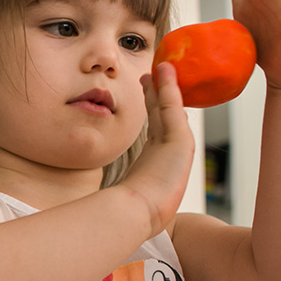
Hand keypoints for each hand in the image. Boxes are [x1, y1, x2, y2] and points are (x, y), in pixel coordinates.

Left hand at [122, 62, 194, 234]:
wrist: (138, 212)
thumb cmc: (129, 207)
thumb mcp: (124, 194)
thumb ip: (119, 187)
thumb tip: (101, 196)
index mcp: (154, 159)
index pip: (157, 128)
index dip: (155, 109)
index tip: (150, 92)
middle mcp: (167, 150)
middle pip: (166, 114)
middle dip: (162, 93)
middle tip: (157, 74)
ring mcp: (177, 144)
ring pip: (169, 107)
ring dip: (167, 86)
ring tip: (162, 68)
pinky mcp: (179, 140)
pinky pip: (172, 106)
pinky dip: (169, 87)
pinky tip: (164, 70)